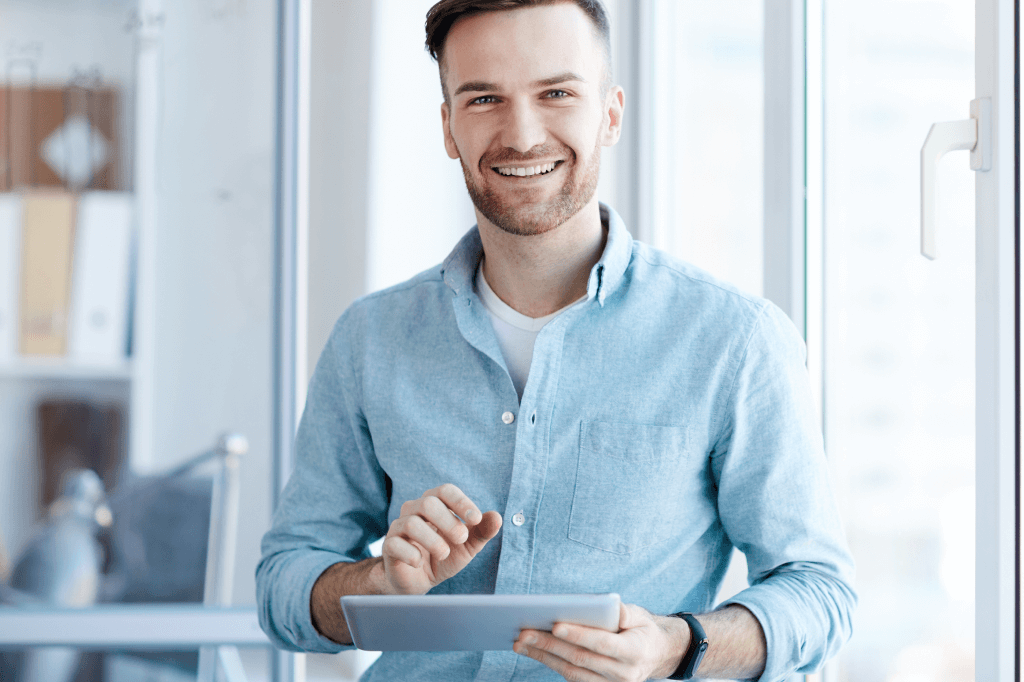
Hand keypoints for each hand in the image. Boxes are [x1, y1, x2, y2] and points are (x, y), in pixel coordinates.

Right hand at [380, 483, 502, 594]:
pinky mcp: (389, 546)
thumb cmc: (445, 556)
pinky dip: (412, 554)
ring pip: (411, 523)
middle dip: (448, 521)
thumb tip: (497, 517)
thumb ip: (482, 531)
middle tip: (461, 539)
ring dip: (433, 540)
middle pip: (428, 503)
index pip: (445, 491)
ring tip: (444, 554)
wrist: (419, 580)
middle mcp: (414, 510)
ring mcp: (399, 527)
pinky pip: (395, 543)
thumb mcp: (468, 545)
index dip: (461, 502)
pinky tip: (420, 562)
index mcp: (435, 503)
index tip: (476, 518)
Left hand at [514, 602, 687, 681]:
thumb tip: (597, 606)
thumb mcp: (639, 616)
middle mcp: (624, 674)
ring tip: (521, 643)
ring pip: (572, 673)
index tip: (555, 624)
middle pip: (581, 660)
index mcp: (635, 651)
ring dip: (544, 657)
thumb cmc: (642, 629)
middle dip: (550, 645)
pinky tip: (535, 652)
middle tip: (524, 633)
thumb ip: (623, 612)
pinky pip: (572, 679)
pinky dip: (552, 664)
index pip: (602, 644)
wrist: (656, 655)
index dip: (578, 635)